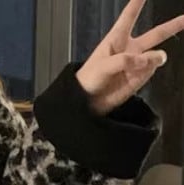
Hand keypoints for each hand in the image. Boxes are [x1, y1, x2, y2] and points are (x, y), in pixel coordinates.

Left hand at [76, 0, 183, 115]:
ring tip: (136, 66)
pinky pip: (150, 71)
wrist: (84, 103)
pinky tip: (134, 76)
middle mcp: (130, 49)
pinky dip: (145, 73)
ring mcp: (136, 64)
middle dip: (173, 25)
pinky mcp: (139, 78)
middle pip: (156, 33)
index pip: (129, 16)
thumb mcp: (103, 65)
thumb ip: (127, 59)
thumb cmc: (88, 80)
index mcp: (116, 39)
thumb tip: (152, 59)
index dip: (138, 2)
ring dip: (151, 60)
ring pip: (155, 56)